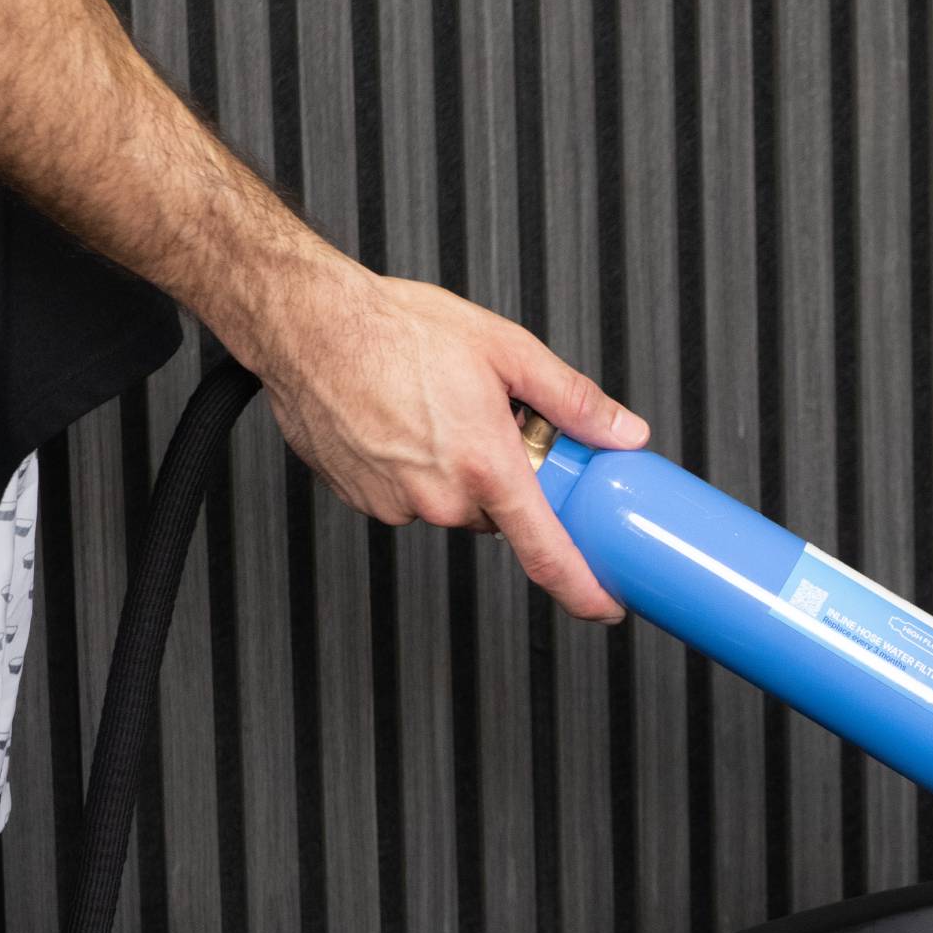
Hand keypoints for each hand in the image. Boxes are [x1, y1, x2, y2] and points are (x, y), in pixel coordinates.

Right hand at [257, 268, 647, 622]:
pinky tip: (402, 423)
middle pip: (499, 515)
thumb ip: (574, 400)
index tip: (608, 607)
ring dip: (458, 470)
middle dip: (505, 479)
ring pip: (453, 505)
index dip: (584, 589)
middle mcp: (440, 497)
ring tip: (435, 410)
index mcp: (485, 467)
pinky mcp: (365, 501)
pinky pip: (411, 497)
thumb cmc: (396, 329)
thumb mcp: (507, 350)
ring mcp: (397, 504)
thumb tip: (624, 432)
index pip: (547, 554)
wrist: (308, 325)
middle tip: (491, 422)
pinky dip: (418, 468)